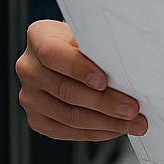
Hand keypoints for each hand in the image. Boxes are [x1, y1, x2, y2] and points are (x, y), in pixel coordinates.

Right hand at [16, 20, 147, 141]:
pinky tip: (116, 128)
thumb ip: (100, 42)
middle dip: (104, 102)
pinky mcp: (38, 119)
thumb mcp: (91, 31)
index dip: (79, 69)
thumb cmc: (87, 39)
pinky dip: (96, 132)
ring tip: (134, 124)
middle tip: (132, 109)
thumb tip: (131, 57)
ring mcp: (31, 96)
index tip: (104, 81)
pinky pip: (67, 131)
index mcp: (39, 37)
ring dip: (106, 122)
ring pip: (69, 116)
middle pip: (66, 90)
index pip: (54, 55)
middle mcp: (29, 68)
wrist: (70, 52)